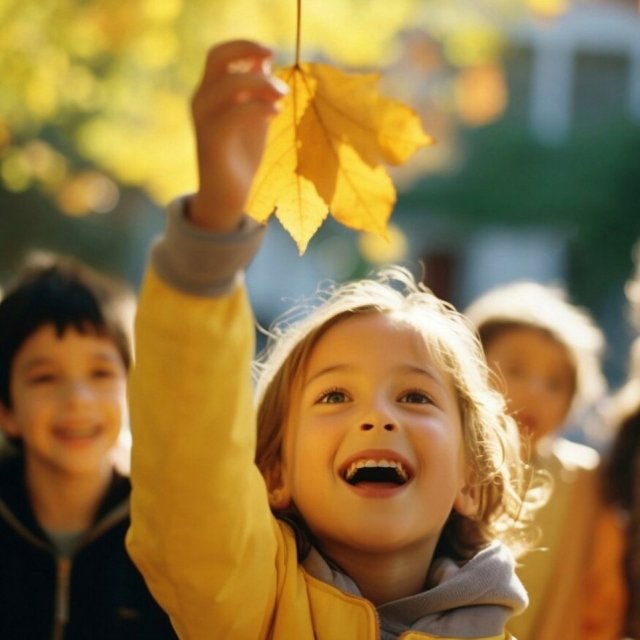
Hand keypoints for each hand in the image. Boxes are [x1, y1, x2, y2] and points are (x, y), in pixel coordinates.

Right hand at [188, 40, 287, 231]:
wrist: (226, 196)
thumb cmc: (240, 156)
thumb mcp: (253, 117)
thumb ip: (256, 91)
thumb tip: (264, 60)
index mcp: (210, 93)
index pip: (220, 54)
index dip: (244, 46)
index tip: (270, 51)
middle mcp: (202, 101)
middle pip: (217, 58)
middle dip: (247, 51)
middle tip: (275, 59)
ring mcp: (204, 121)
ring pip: (228, 84)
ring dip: (261, 83)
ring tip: (283, 96)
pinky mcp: (212, 142)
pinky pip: (235, 113)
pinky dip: (258, 108)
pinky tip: (275, 113)